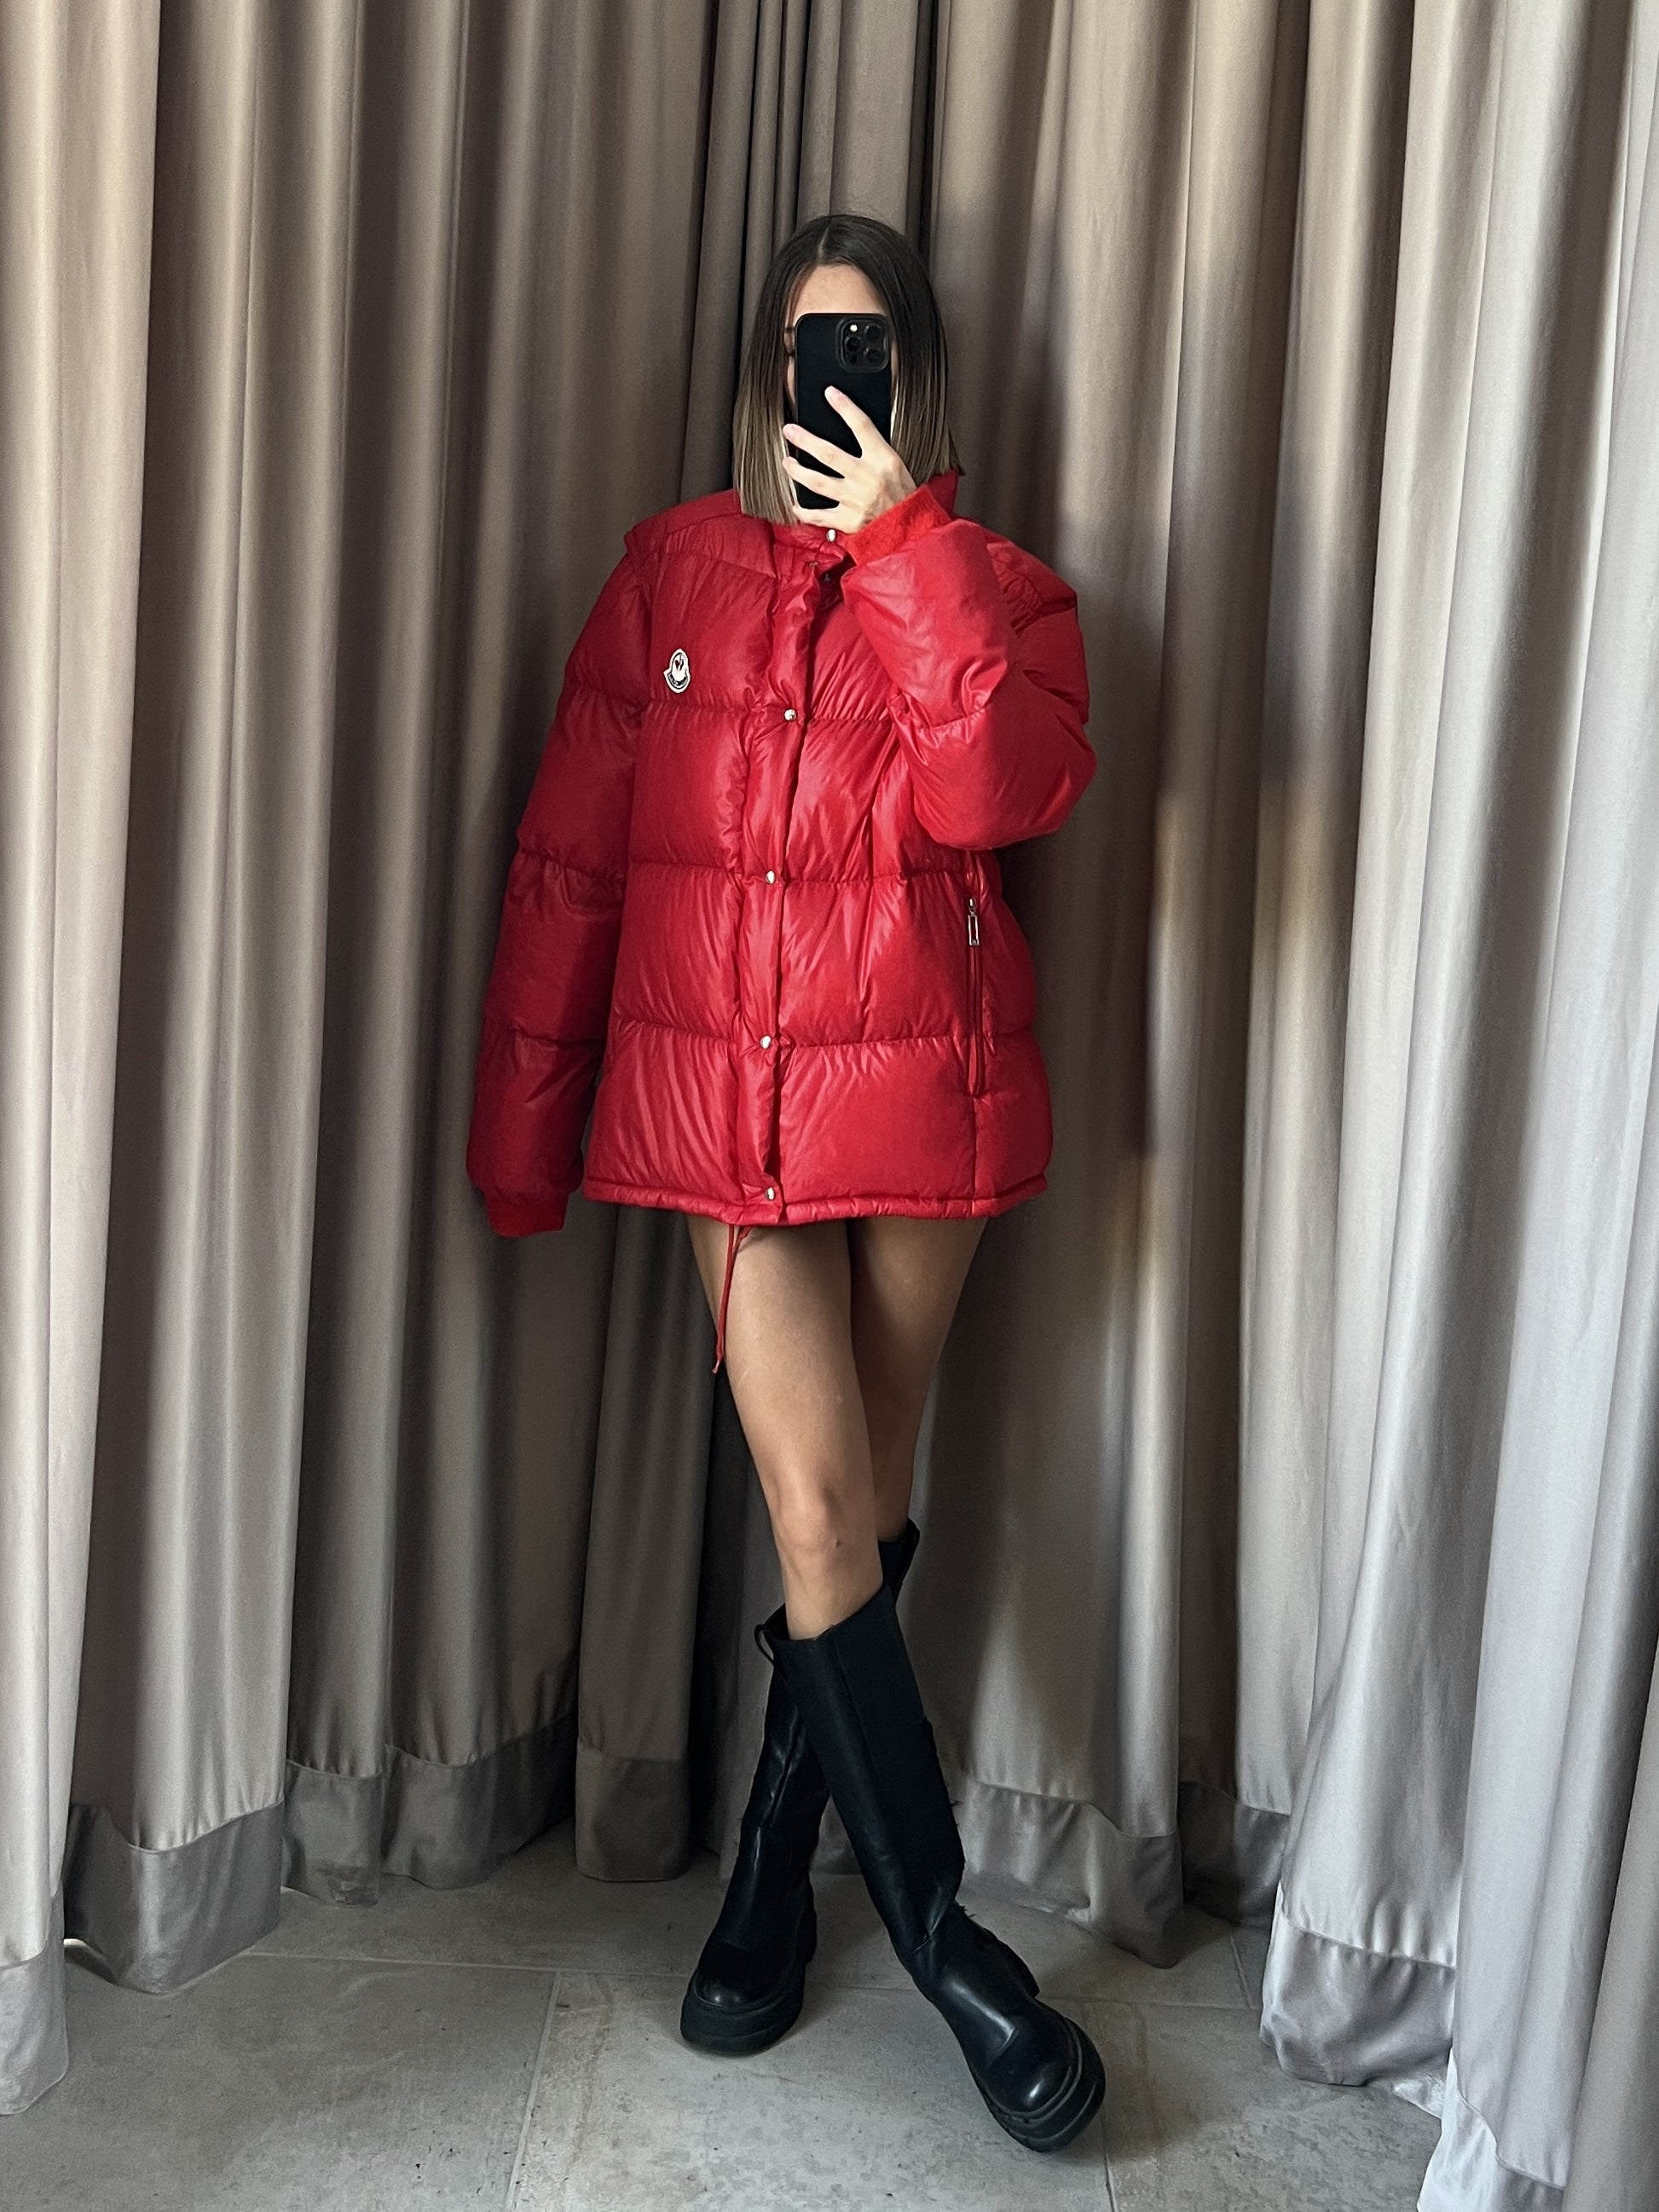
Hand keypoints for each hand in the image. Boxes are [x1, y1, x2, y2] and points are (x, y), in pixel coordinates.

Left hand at [781, 387, 915, 532]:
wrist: (910, 529)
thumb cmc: (903, 495)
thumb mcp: (896, 465)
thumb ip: (874, 449)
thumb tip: (854, 428)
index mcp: (883, 460)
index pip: (862, 426)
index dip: (845, 407)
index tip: (830, 393)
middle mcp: (867, 478)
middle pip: (829, 453)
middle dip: (805, 440)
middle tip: (790, 430)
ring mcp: (855, 500)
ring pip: (818, 482)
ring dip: (798, 471)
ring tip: (787, 463)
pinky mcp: (848, 520)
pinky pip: (820, 515)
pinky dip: (804, 510)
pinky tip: (795, 503)